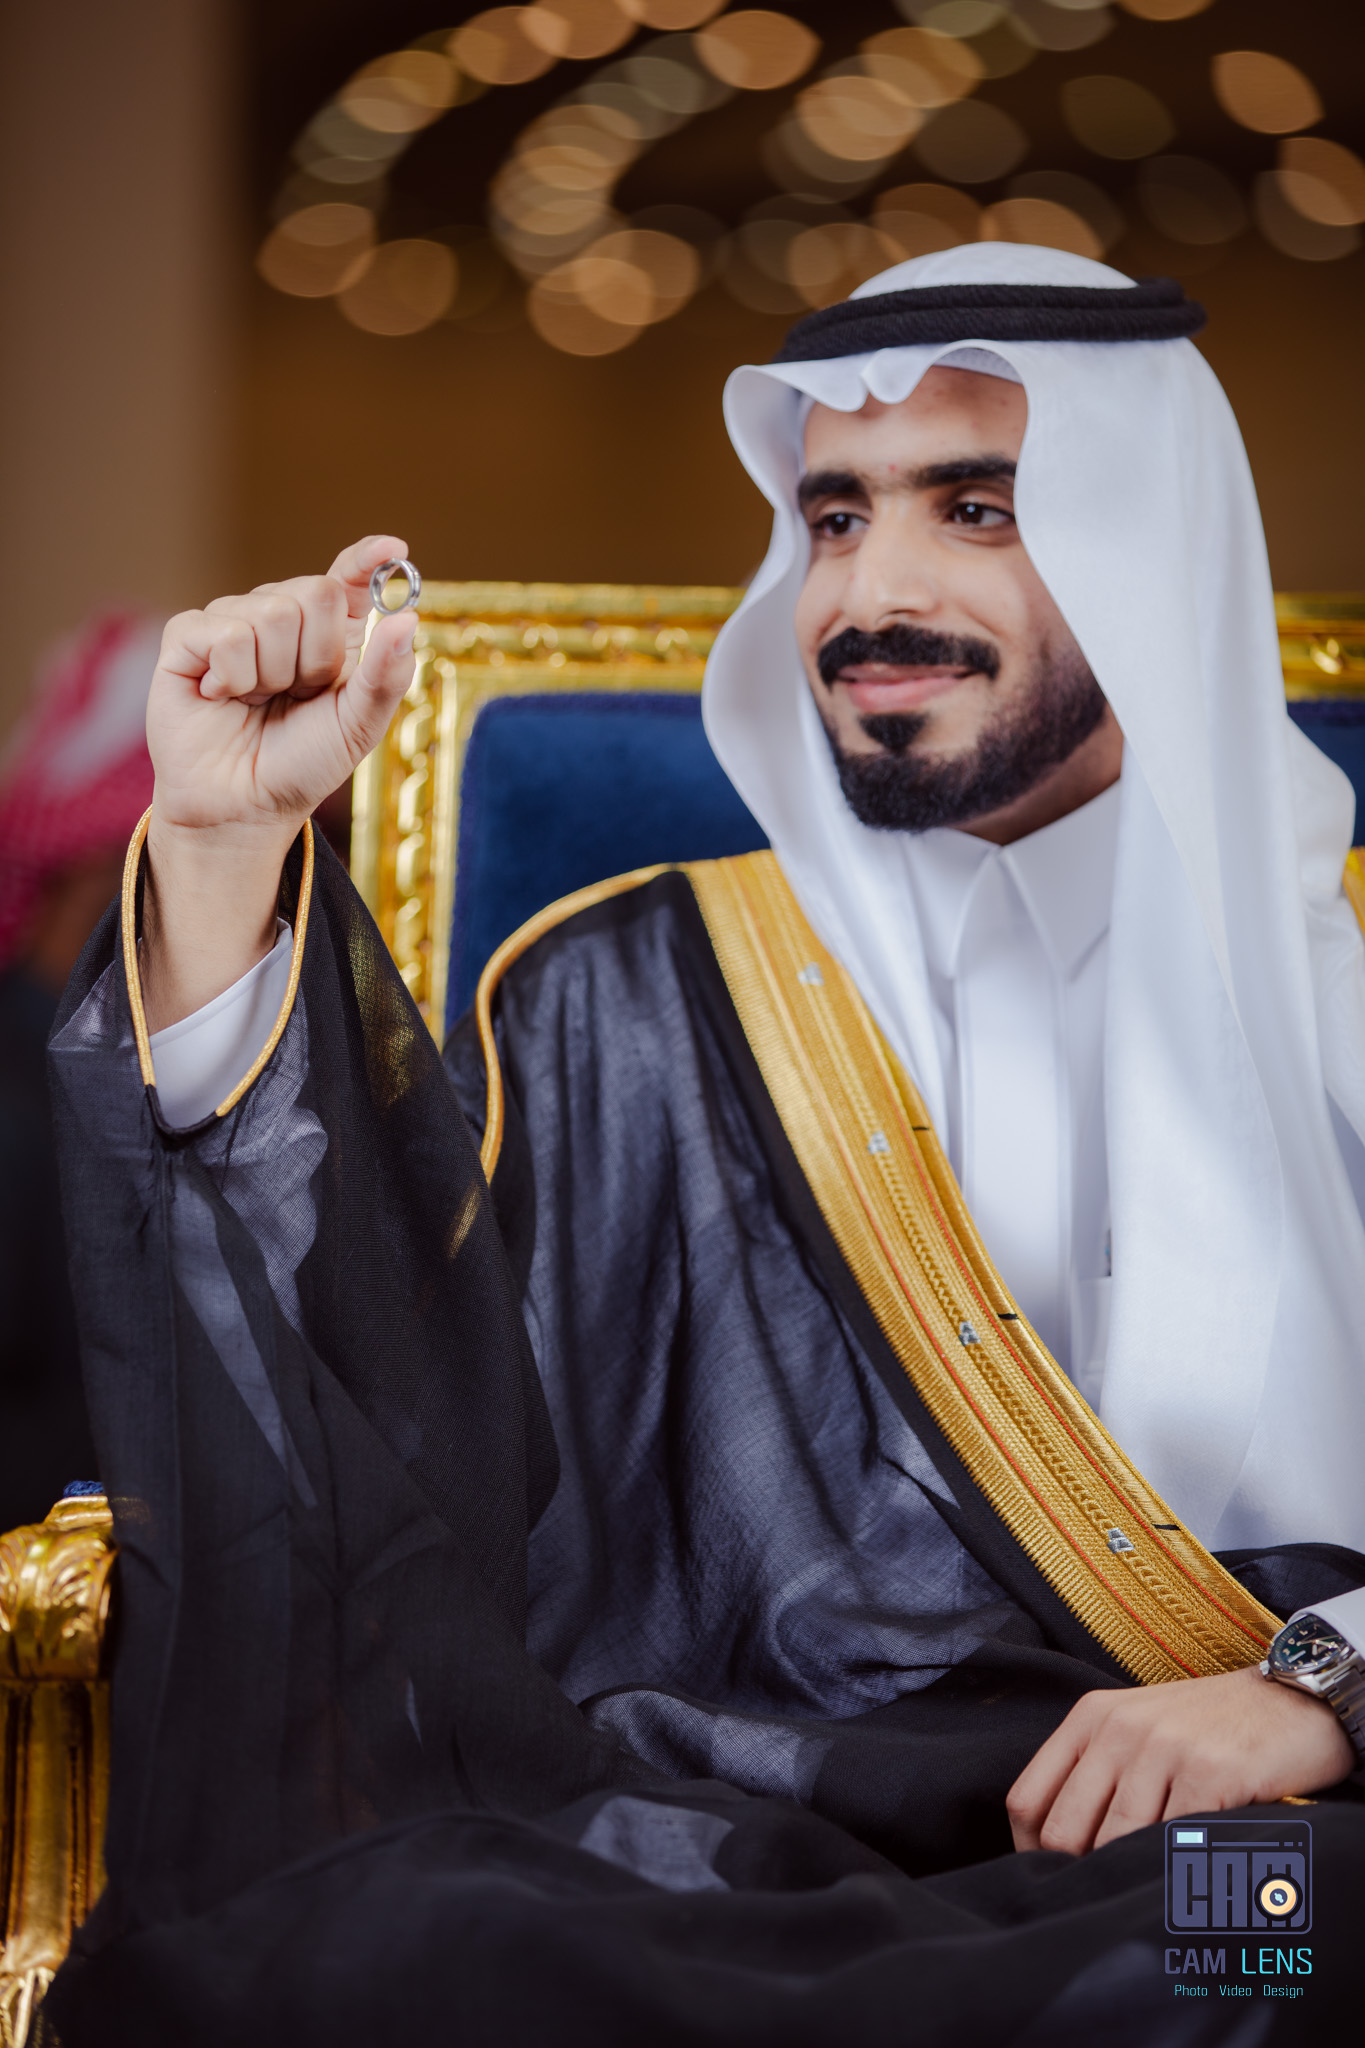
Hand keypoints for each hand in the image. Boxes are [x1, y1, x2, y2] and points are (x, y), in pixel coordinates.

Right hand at [149, 534, 415, 839]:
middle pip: (316, 592)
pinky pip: (225, 632)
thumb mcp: (357, 725)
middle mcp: (280, 619)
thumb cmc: (300, 765)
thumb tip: (407, 617)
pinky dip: (232, 675)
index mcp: (328, 634)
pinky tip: (221, 697)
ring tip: (258, 702)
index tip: (393, 550)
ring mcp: (231, 622)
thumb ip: (386, 675)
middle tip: (297, 695)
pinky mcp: (187, 637)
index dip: (366, 559)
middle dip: (317, 656)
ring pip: (271, 612)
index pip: (346, 578)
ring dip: (274, 673)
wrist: (243, 807)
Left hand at [1007, 1663, 1353, 1855]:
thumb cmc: (1210, 1726)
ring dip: (1128, 1876)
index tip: (1053, 1881)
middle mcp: (1119, 1729)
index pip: (1026, 1801)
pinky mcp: (1210, 1774)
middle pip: (1063, 1830)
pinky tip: (1187, 1870)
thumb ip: (1096, 1774)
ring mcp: (1164, 1749)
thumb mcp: (1138, 1729)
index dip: (1031, 1854)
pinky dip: (1174, 1868)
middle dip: (1078, 1874)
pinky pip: (1172, 1842)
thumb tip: (1056, 1849)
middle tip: (1105, 1894)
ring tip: (1146, 1886)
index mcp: (1091, 1717)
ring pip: (1114, 1844)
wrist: (1292, 1699)